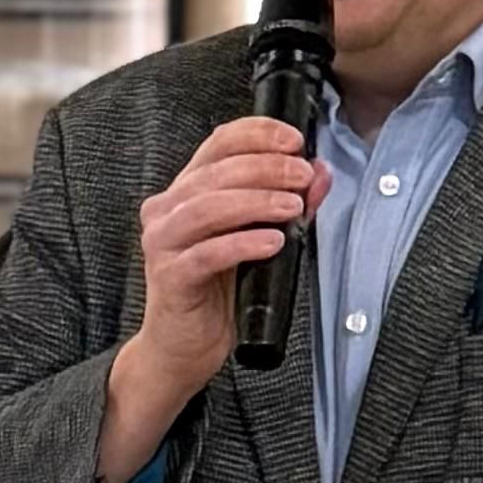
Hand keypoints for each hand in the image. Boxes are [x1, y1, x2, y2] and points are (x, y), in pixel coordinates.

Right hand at [99, 114, 320, 482]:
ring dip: (256, 201)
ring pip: (208, 207)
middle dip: (266, 168)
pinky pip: (207, 253)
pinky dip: (244, 243)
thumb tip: (320, 173)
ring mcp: (163, 243)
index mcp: (184, 191)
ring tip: (293, 207)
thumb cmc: (218, 292)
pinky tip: (273, 242)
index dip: (258, 134)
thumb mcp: (257, 239)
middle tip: (302, 175)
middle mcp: (166, 210)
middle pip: (216, 172)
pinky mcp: (170, 277)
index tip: (295, 140)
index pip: (217, 143)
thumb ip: (286, 204)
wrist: (184, 348)